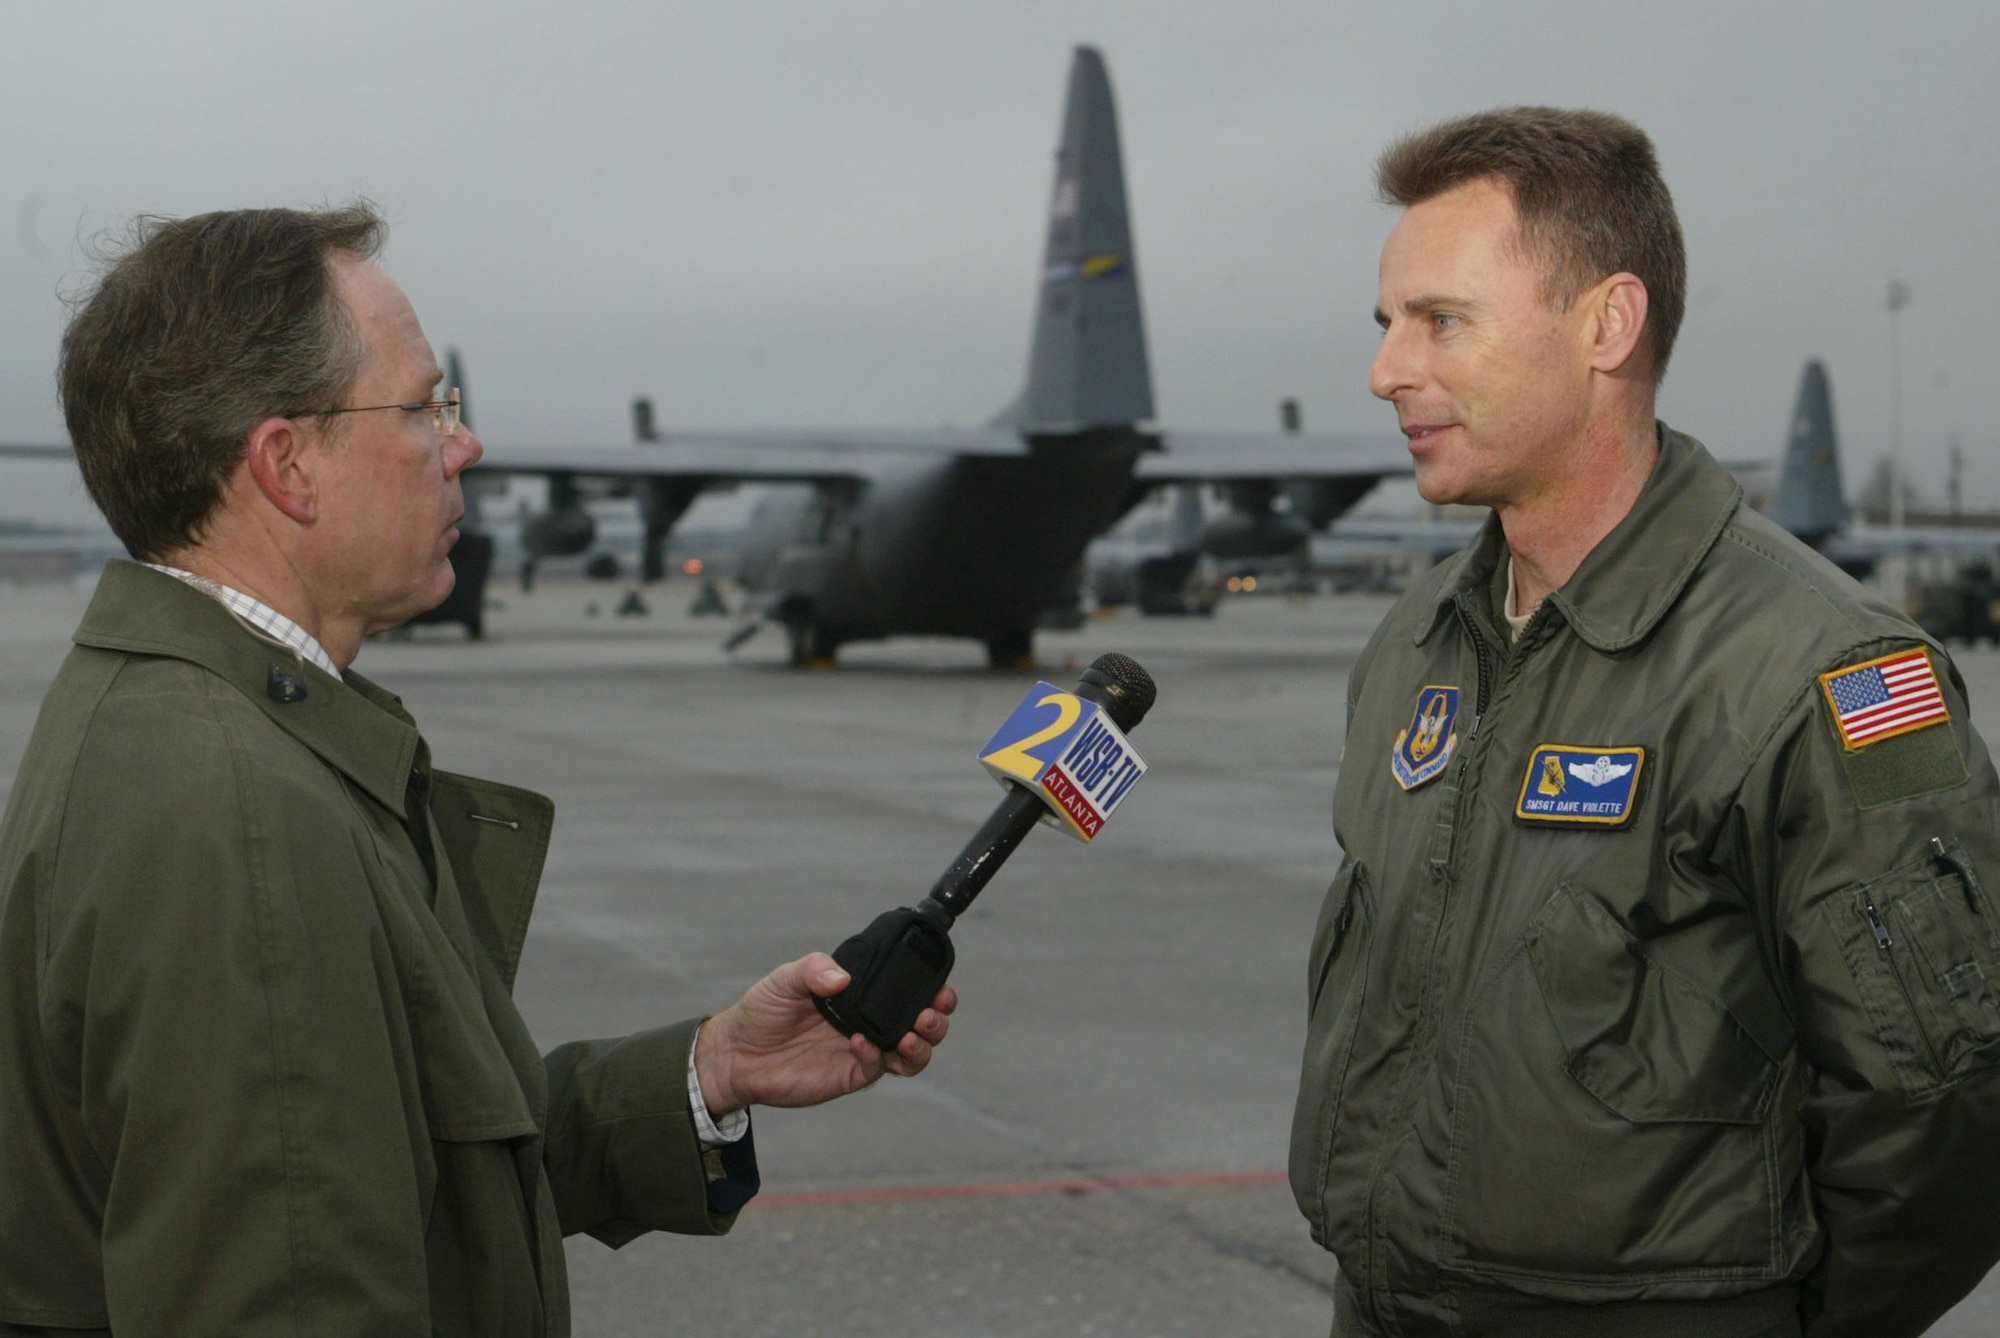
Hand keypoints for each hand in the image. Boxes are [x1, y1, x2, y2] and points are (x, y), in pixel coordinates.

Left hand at [695, 952, 955, 1115]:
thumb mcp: (784, 979)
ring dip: (923, 1044)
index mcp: (861, 993)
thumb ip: (813, 969)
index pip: (907, 989)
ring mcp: (864, 1049)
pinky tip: (861, 1042)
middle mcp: (870, 1021)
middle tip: (931, 1012)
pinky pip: (879, 1067)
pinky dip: (878, 1055)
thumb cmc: (762, 1011)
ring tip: (912, 1034)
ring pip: (913, 1052)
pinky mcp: (852, 1074)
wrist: (737, 1055)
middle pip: (923, 1023)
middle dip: (938, 1019)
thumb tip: (842, 977)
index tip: (939, 984)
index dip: (931, 988)